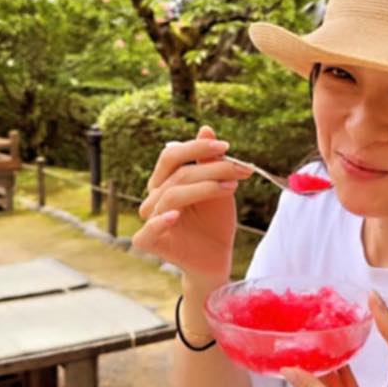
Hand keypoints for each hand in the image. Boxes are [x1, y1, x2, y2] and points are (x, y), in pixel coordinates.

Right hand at [130, 124, 251, 286]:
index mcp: (165, 181)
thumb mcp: (219, 188)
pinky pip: (147, 231)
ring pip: (172, 196)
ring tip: (231, 188)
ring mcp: (150, 219)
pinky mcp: (149, 243)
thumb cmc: (215, 222)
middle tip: (240, 169)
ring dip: (204, 188)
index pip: (172, 155)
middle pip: (176, 173)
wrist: (218, 257)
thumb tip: (205, 129)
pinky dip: (160, 222)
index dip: (197, 148)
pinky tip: (176, 216)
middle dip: (211, 168)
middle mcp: (154, 197)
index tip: (227, 147)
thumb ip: (210, 162)